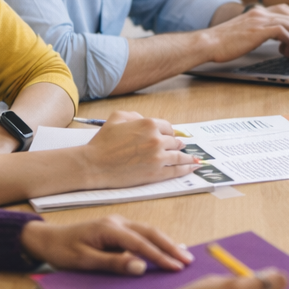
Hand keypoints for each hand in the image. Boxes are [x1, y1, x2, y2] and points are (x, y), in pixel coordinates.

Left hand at [21, 215, 193, 274]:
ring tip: (184, 254)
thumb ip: (114, 263)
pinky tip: (167, 246)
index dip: (160, 256)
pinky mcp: (117, 229)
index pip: (141, 244)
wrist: (46, 239)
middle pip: (151, 233)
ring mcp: (118, 223)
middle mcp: (118, 222)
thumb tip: (140, 267)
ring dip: (166, 243)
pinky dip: (156, 241)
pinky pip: (141, 234)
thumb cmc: (63, 251)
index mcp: (110, 229)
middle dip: (171, 247)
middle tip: (188, 261)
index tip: (176, 267)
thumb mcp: (85, 261)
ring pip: (148, 231)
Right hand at [78, 110, 197, 188]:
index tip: (171, 136)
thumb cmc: (102, 141)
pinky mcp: (156, 173)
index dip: (169, 132)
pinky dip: (187, 168)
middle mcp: (156, 140)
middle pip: (174, 142)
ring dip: (188, 157)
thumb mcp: (117, 117)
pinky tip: (194, 167)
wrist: (94, 164)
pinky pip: (176, 170)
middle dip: (177, 144)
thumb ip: (135, 115)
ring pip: (179, 156)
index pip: (168, 127)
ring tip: (195, 159)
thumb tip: (144, 119)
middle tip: (181, 147)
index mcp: (148, 124)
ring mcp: (158, 158)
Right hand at [204, 3, 288, 61]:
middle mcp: (260, 12)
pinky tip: (285, 52)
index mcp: (258, 12)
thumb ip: (260, 31)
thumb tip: (278, 39)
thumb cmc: (224, 42)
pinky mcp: (258, 30)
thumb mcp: (245, 32)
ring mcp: (259, 19)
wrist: (208, 43)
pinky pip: (284, 31)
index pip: (286, 10)